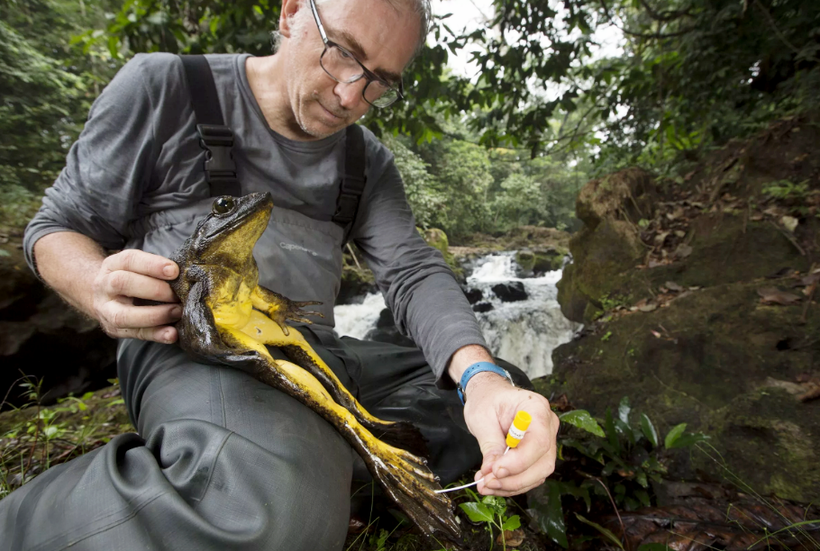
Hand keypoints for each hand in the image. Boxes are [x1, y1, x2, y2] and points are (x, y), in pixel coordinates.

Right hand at [92, 249, 181, 342]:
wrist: (99, 295)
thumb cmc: (130, 277)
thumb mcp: (135, 266)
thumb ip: (155, 268)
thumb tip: (187, 275)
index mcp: (112, 265)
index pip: (129, 260)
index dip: (152, 265)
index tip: (174, 271)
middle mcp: (104, 286)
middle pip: (123, 283)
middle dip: (154, 290)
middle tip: (178, 295)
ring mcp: (105, 310)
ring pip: (123, 315)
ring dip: (155, 315)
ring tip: (177, 312)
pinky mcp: (113, 329)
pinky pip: (135, 334)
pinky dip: (156, 334)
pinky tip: (172, 334)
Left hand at [462, 372, 558, 495]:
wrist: (490, 395)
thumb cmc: (486, 400)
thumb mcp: (482, 418)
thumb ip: (490, 445)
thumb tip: (492, 472)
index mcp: (536, 408)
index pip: (538, 442)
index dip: (518, 462)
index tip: (495, 471)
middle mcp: (548, 425)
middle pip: (542, 463)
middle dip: (514, 479)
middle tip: (486, 483)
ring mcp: (547, 440)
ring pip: (538, 474)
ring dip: (511, 485)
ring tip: (484, 485)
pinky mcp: (538, 454)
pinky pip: (531, 475)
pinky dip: (511, 483)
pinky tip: (492, 483)